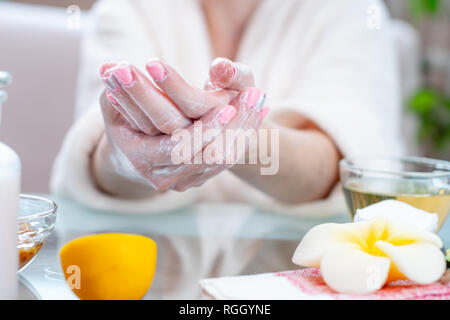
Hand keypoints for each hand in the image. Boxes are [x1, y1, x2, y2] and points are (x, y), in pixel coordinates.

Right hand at [95, 59, 267, 191]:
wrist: (136, 155)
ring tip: (260, 98)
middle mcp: (166, 177)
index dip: (202, 130)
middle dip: (234, 126)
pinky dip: (244, 133)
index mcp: (142, 159)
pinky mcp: (201, 177)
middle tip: (254, 96)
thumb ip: (116, 89)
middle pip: (207, 156)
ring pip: (224, 159)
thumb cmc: (123, 124)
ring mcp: (186, 180)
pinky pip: (228, 159)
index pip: (178, 148)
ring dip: (245, 127)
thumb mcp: (114, 105)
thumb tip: (115, 68)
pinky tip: (259, 110)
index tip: (225, 108)